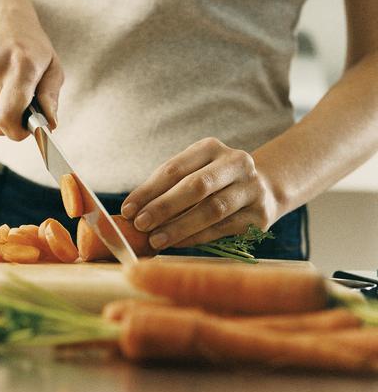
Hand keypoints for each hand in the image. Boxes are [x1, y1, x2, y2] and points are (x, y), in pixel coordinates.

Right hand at [0, 0, 63, 139]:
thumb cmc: (28, 41)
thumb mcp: (51, 64)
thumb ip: (50, 97)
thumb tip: (49, 125)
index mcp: (20, 66)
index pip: (6, 119)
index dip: (16, 132)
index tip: (25, 129)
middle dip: (9, 123)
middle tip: (19, 108)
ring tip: (4, 86)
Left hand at [121, 137, 281, 249]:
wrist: (264, 190)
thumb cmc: (212, 183)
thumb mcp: (192, 173)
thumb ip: (165, 188)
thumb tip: (132, 212)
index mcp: (211, 148)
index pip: (174, 169)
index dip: (148, 191)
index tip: (127, 210)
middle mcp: (236, 163)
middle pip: (196, 186)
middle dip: (164, 207)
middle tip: (141, 224)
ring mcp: (252, 189)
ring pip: (212, 209)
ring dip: (180, 227)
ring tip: (156, 239)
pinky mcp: (260, 215)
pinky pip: (223, 229)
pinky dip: (196, 237)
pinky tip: (177, 244)